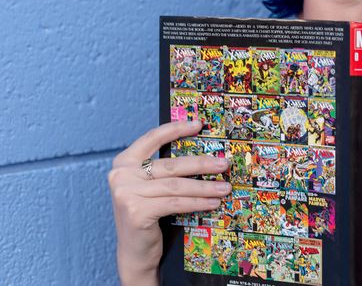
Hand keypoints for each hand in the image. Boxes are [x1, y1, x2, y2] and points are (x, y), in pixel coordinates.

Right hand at [108, 120, 231, 284]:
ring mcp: (126, 193)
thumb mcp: (151, 187)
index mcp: (124, 162)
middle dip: (201, 164)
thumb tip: (201, 153)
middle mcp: (121, 175)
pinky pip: (175, 202)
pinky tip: (212, 202)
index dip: (176, 129)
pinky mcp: (136, 211)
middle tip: (224, 164)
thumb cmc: (147, 214)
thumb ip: (163, 169)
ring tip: (224, 188)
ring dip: (205, 187)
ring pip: (176, 186)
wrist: (135, 251)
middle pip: (171, 165)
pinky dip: (197, 202)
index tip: (198, 124)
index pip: (152, 138)